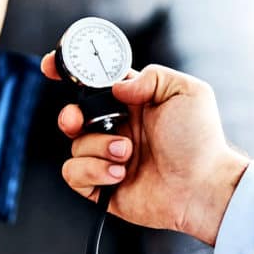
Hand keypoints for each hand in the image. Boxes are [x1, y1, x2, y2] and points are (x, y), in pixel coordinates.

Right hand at [41, 54, 248, 244]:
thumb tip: (117, 87)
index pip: (94, 82)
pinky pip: (73, 173)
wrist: (202, 188)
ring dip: (99, 148)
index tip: (51, 65)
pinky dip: (93, 172)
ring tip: (128, 154)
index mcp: (131, 102)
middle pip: (74, 114)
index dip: (70, 72)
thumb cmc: (200, 142)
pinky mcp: (100, 184)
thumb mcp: (186, 92)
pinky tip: (120, 175)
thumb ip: (150, 77)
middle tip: (78, 121)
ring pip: (75, 145)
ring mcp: (106, 157)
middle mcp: (115, 128)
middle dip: (70, 116)